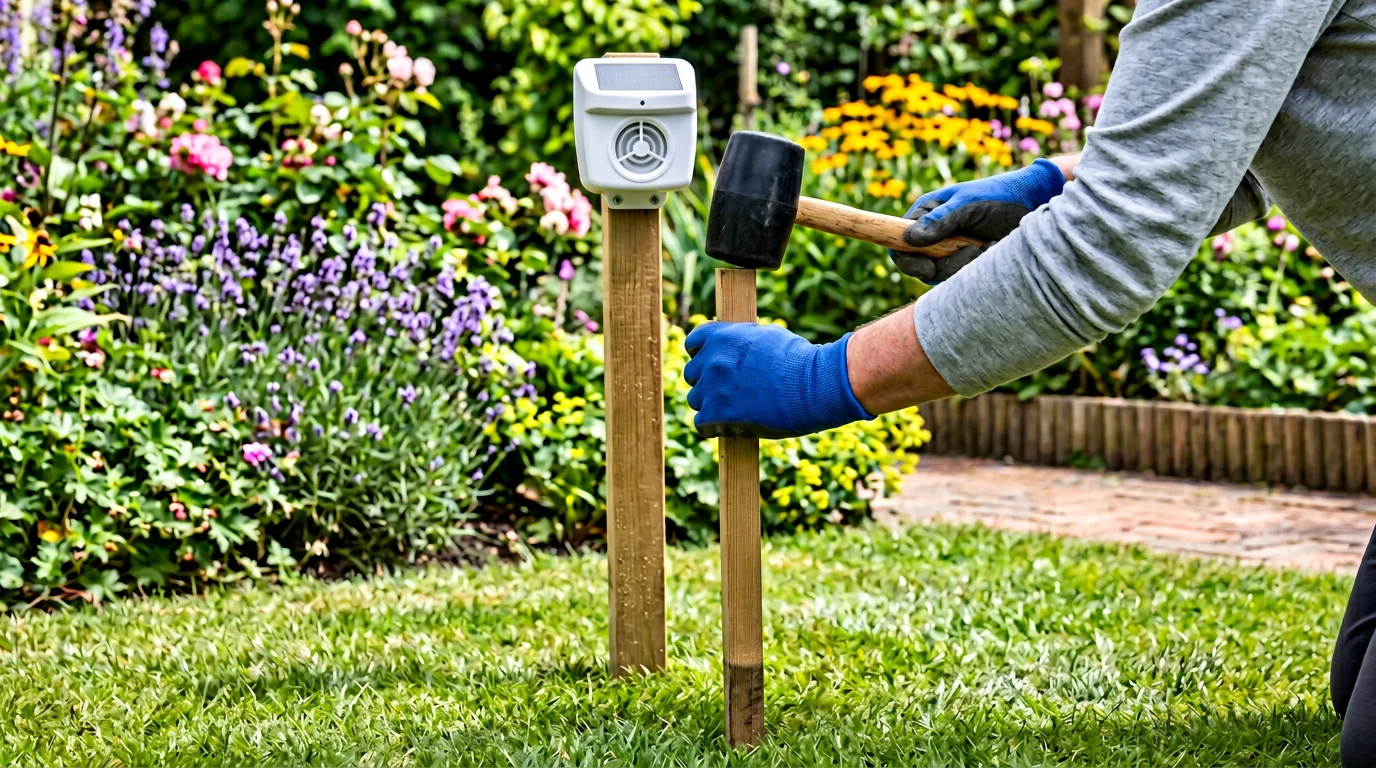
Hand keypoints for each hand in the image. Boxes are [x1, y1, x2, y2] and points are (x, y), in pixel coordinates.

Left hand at [683, 322, 872, 438]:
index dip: (702, 356)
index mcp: (723, 336)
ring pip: (696, 400)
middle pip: (692, 374)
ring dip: (712, 407)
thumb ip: (745, 341)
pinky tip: (735, 427)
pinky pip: (702, 424)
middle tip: (729, 393)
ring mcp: (712, 388)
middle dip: (708, 383)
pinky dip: (715, 428)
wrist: (814, 386)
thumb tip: (740, 343)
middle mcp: (712, 359)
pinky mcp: (715, 414)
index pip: (693, 343)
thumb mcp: (770, 337)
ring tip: (737, 412)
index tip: (712, 365)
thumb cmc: (801, 361)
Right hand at [888, 157, 1065, 283]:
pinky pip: (959, 278)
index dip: (906, 259)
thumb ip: (940, 221)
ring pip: (940, 276)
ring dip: (964, 265)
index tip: (926, 268)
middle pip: (918, 266)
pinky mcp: (965, 263)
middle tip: (969, 252)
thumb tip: (910, 239)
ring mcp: (948, 250)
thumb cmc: (998, 196)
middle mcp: (932, 234)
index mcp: (925, 214)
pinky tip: (990, 250)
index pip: (898, 242)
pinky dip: (976, 268)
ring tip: (984, 247)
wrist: (1033, 204)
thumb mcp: (968, 205)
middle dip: (943, 266)